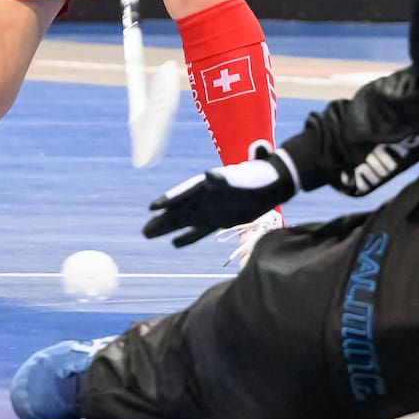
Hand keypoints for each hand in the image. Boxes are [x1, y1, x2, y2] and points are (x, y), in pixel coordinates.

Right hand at [143, 146, 297, 246]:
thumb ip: (226, 179)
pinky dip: (188, 236)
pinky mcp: (219, 219)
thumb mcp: (246, 175)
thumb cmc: (261, 176)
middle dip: (163, 220)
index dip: (171, 198)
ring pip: (185, 220)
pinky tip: (174, 243)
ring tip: (147, 234)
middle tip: (144, 232)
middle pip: (181, 209)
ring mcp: (211, 208)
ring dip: (168, 228)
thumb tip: (210, 177)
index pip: (186, 191)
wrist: (274, 183)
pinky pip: (200, 229)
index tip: (154, 207)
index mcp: (211, 183)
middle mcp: (208, 196)